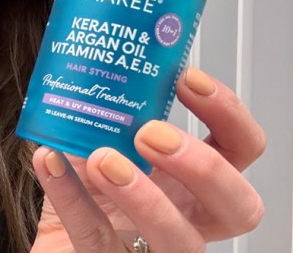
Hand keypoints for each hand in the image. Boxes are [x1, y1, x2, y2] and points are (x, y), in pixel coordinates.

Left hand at [29, 67, 265, 251]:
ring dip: (144, 195)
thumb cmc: (85, 192)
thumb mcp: (102, 143)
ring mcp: (154, 249)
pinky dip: (70, 197)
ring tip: (102, 158)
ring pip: (180, 239)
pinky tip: (50, 161)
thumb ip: (109, 112)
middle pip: (238, 206)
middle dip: (204, 166)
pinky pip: (96, 239)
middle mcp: (188, 219)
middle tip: (150, 132)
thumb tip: (91, 59)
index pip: (243, 149)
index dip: (228, 113)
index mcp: (194, 182)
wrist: (51, 239)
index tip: (186, 78)